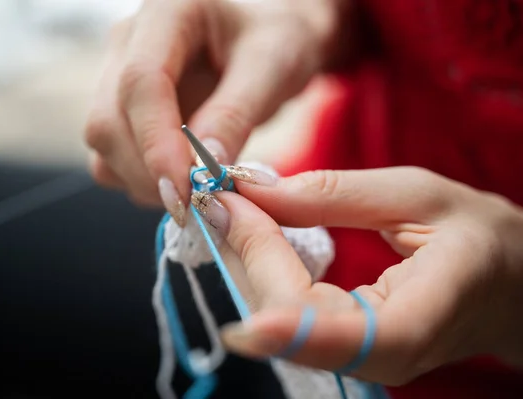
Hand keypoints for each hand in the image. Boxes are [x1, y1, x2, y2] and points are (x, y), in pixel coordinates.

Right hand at [84, 0, 357, 225]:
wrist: (267, 36)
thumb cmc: (278, 38)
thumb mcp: (273, 66)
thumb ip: (236, 113)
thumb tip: (202, 172)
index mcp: (168, 11)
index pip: (141, 81)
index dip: (157, 143)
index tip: (185, 191)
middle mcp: (129, 40)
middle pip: (109, 118)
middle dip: (149, 172)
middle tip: (200, 202)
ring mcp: (118, 73)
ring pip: (103, 142)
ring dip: (142, 180)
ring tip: (196, 191)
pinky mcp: (121, 106)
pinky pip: (110, 154)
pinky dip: (139, 180)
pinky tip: (181, 182)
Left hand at [190, 165, 522, 384]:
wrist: (507, 284)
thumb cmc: (478, 236)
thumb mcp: (417, 195)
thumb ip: (333, 193)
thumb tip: (251, 190)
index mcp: (418, 320)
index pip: (331, 329)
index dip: (267, 278)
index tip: (226, 216)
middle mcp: (382, 358)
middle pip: (286, 320)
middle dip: (245, 253)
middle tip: (221, 198)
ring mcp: (357, 361)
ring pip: (274, 322)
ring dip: (243, 263)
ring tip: (232, 211)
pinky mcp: (340, 350)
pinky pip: (283, 317)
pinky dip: (258, 273)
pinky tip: (250, 237)